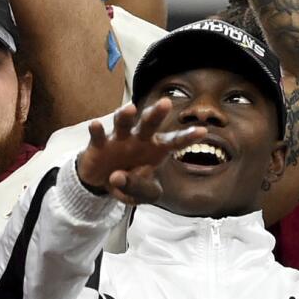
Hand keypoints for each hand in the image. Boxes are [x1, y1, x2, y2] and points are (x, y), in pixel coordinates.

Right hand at [73, 98, 205, 203]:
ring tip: (130, 109)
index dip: (187, 137)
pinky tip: (95, 125)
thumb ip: (139, 189)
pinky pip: (98, 135)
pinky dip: (97, 130)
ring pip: (123, 123)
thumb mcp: (141, 194)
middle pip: (149, 123)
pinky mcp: (98, 144)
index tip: (202, 131)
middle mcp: (139, 139)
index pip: (174, 142)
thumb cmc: (130, 182)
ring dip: (125, 115)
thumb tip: (118, 177)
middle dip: (156, 113)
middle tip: (165, 103)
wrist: (102, 183)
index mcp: (156, 149)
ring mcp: (118, 139)